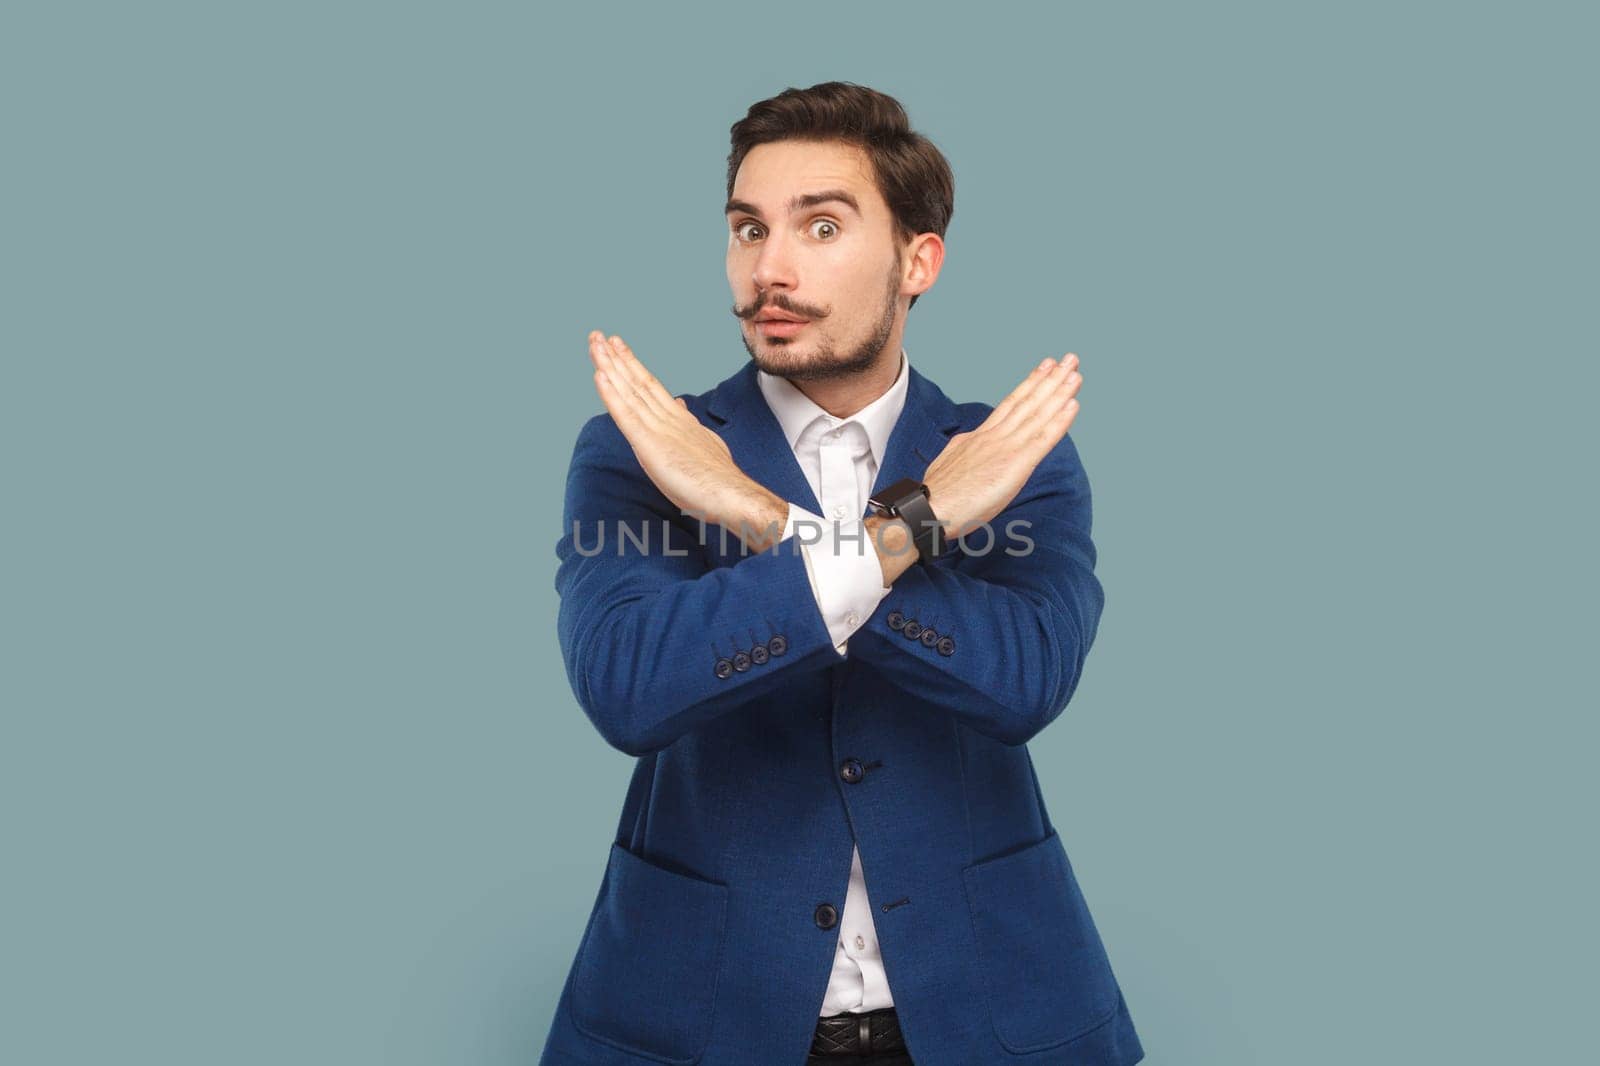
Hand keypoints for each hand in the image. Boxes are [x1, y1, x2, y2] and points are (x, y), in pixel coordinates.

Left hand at [588, 331, 785, 549]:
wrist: (731, 493)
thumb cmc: (718, 480)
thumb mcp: (702, 444)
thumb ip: (688, 424)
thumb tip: (679, 406)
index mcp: (679, 420)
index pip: (650, 387)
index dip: (632, 365)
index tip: (618, 346)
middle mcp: (668, 418)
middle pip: (637, 381)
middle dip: (616, 357)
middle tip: (598, 335)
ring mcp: (659, 429)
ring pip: (629, 391)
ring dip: (609, 366)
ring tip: (594, 343)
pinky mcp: (650, 445)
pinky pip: (626, 415)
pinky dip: (611, 395)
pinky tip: (599, 375)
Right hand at [922, 354, 1082, 538]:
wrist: (929, 507)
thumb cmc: (937, 496)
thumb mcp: (949, 464)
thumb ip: (964, 451)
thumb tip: (969, 443)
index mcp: (978, 437)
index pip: (1010, 405)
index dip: (1029, 385)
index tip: (1044, 368)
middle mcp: (993, 436)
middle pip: (1026, 401)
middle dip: (1049, 378)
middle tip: (1069, 359)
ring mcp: (1005, 447)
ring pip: (1037, 413)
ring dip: (1059, 391)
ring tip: (1074, 370)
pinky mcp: (1015, 464)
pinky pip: (1043, 439)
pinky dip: (1060, 421)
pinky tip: (1073, 404)